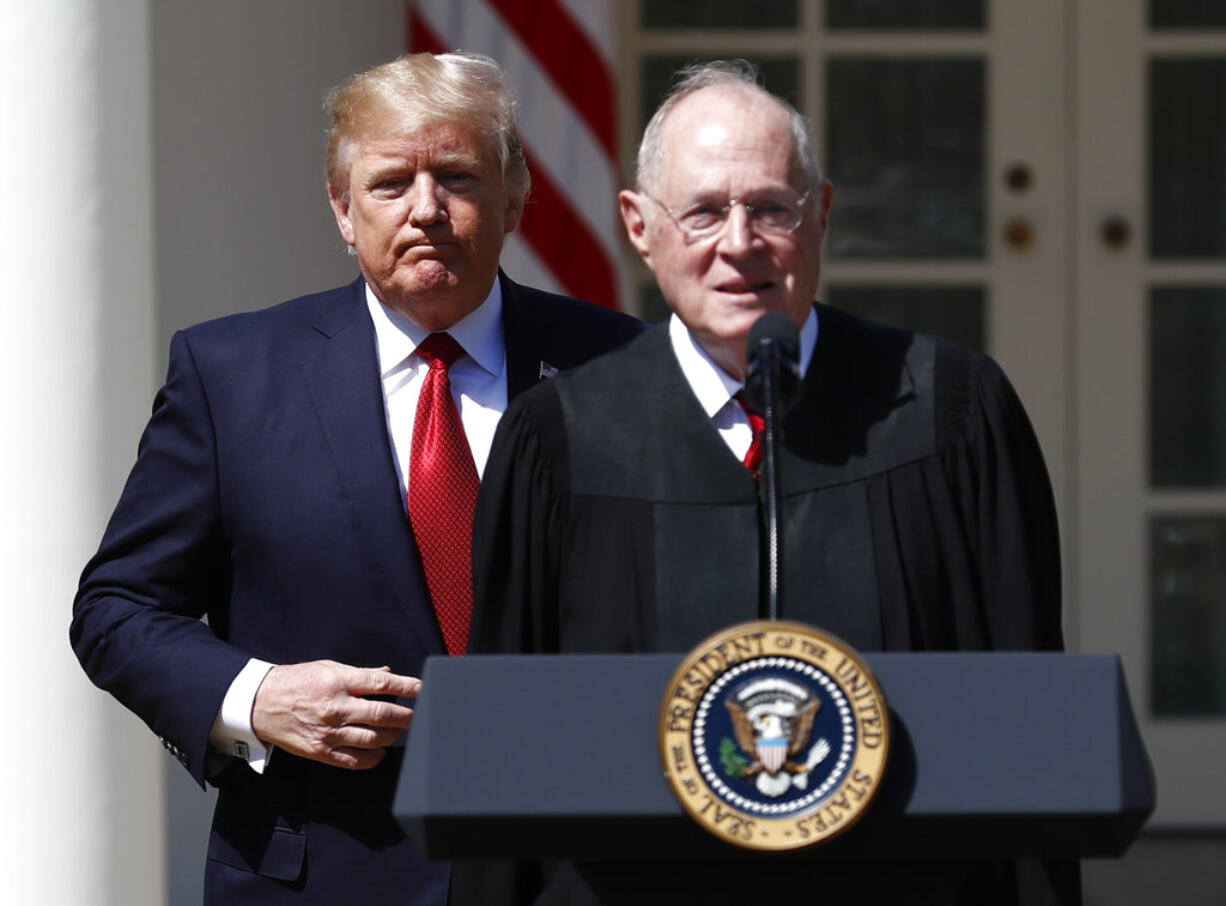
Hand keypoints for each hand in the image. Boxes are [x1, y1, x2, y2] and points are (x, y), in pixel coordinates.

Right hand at [251, 660, 420, 769]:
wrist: (260, 703)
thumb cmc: (296, 682)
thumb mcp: (328, 668)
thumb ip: (359, 674)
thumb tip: (387, 674)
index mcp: (339, 682)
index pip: (381, 684)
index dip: (407, 687)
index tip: (422, 689)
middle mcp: (336, 707)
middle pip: (382, 714)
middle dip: (406, 716)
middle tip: (418, 715)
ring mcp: (329, 732)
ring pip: (372, 739)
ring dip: (392, 736)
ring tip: (399, 732)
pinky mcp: (321, 751)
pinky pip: (354, 760)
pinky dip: (372, 758)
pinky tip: (380, 752)